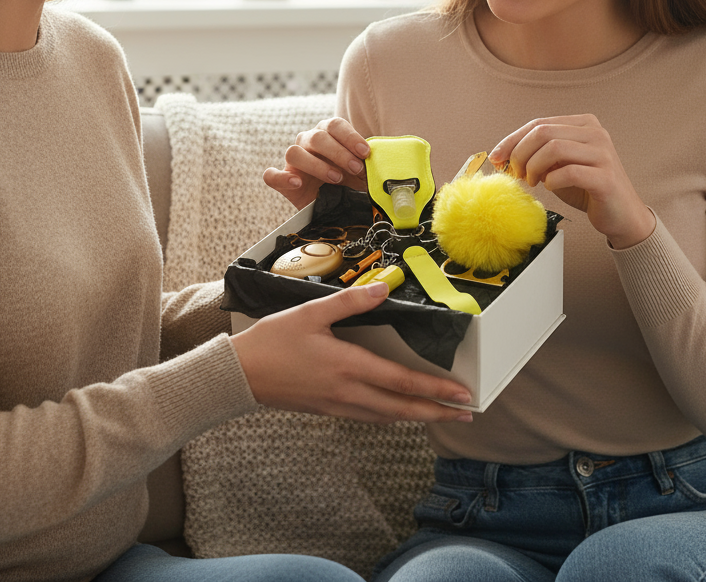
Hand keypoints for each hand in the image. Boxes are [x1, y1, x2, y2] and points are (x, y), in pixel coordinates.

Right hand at [231, 282, 473, 423]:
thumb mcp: (311, 312)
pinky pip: (369, 416)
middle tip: (466, 415)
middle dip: (437, 413)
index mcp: (347, 367)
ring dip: (417, 416)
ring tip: (440, 414)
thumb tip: (384, 288)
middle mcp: (347, 392)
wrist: (239, 375)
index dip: (435, 390)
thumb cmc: (272, 342)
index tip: (461, 394)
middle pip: (401, 408)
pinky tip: (398, 410)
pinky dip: (391, 415)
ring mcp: (338, 405)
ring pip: (387, 416)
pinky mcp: (328, 409)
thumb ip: (350, 301)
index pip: (401, 382)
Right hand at [263, 117, 369, 209]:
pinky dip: (282, 177)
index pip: (335, 125)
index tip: (365, 153)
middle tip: (356, 169)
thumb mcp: (363, 172)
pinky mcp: (282, 180)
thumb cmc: (351, 182)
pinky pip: (271, 175)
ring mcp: (294, 161)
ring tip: (336, 178)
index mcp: (328, 133)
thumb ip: (369, 164)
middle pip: (317, 137)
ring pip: (294, 152)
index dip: (350, 137)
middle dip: (339, 153)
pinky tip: (297, 183)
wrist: (336, 206)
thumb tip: (381, 164)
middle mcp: (308, 141)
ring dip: (317, 165)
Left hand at [489, 114, 654, 248]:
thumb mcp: (557, 166)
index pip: (538, 123)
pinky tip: (550, 186)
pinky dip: (552, 180)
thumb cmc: (586, 189)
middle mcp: (596, 133)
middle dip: (520, 153)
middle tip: (516, 173)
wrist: (621, 215)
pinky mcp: (606, 176)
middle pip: (543, 132)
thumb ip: (538, 154)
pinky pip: (569, 172)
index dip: (512, 139)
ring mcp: (603, 153)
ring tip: (532, 182)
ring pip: (554, 147)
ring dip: (533, 167)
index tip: (496, 157)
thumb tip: (503, 154)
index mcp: (583, 124)